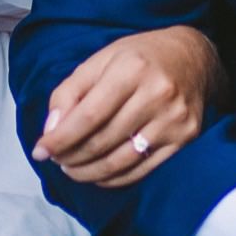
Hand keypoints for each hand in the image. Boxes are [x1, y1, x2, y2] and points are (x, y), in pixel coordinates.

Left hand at [35, 23, 222, 186]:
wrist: (194, 57)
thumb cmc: (141, 57)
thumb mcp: (101, 60)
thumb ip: (70, 91)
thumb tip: (52, 130)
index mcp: (132, 68)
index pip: (88, 115)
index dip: (61, 138)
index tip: (40, 150)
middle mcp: (157, 93)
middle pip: (102, 141)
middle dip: (71, 157)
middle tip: (55, 160)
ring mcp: (174, 119)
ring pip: (120, 161)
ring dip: (88, 172)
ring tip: (71, 169)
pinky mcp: (185, 138)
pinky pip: (142, 169)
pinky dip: (114, 178)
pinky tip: (98, 174)